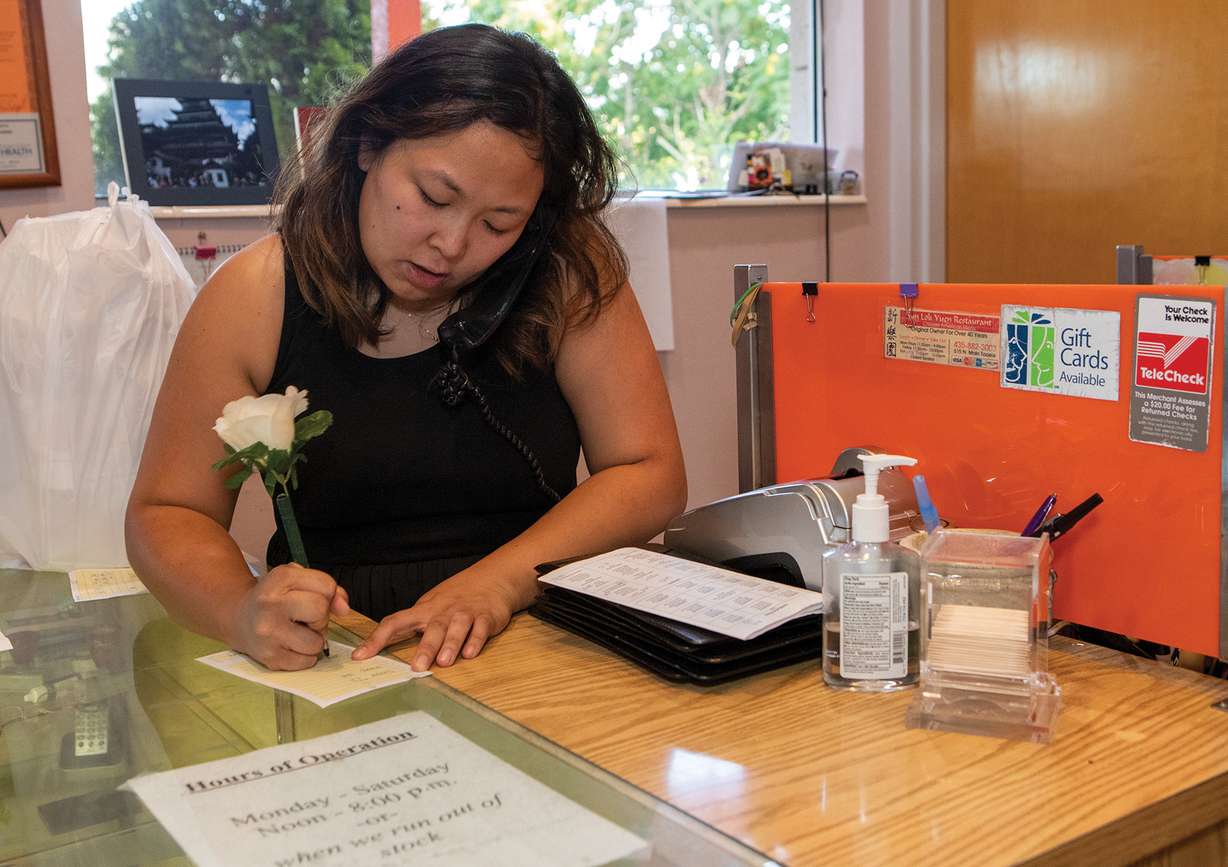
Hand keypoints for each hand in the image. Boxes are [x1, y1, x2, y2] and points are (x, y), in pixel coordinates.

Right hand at [231, 563, 349, 669]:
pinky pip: (307, 661)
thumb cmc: (276, 598)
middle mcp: (271, 604)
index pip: (326, 585)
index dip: (327, 593)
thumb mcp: (297, 580)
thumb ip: (328, 588)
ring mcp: (269, 633)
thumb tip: (344, 608)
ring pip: (317, 642)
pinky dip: (305, 655)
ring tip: (298, 632)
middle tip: (306, 617)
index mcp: (280, 578)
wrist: (239, 618)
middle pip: (321, 611)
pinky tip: (291, 645)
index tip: (313, 596)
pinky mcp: (269, 657)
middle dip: (321, 616)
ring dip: (315, 639)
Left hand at [351, 570, 519, 670]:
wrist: (492, 577)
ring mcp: (465, 613)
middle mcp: (443, 611)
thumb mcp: (431, 606)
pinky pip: (480, 629)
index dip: (376, 639)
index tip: (360, 656)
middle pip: (432, 629)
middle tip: (416, 667)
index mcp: (424, 610)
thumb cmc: (456, 597)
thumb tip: (388, 648)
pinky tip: (470, 653)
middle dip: (425, 648)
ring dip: (450, 645)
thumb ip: (415, 625)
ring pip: (456, 628)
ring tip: (444, 662)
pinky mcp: (486, 617)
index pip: (394, 622)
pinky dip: (475, 641)